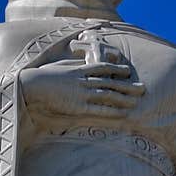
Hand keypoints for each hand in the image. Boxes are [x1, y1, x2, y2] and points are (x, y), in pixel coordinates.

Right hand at [20, 57, 144, 121]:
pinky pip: (100, 109)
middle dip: (128, 85)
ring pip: (109, 94)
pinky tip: (124, 113)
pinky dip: (113, 111)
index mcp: (79, 69)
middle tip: (143, 88)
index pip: (103, 67)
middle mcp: (84, 80)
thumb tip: (79, 62)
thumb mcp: (60, 66)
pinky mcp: (79, 107)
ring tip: (137, 101)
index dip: (117, 69)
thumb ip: (72, 65)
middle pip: (111, 81)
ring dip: (124, 98)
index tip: (128, 71)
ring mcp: (83, 93)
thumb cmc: (42, 77)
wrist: (32, 85)